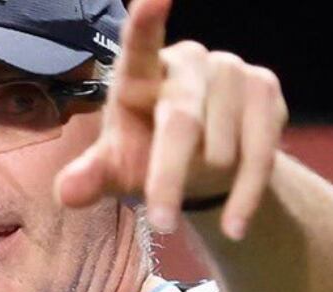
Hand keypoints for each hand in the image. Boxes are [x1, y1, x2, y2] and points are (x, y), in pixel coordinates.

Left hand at [56, 0, 288, 240]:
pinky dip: (245, 197)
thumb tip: (66, 193)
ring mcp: (231, 71)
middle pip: (182, 123)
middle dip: (168, 178)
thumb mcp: (112, 169)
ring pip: (222, 146)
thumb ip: (88, 177)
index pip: (140, 45)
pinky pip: (261, 154)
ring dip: (204, 181)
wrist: (199, 166)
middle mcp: (187, 62)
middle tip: (161, 224)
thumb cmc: (143, 156)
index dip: (146, 23)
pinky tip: (233, 227)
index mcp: (139, 73)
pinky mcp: (266, 90)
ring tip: (194, 184)